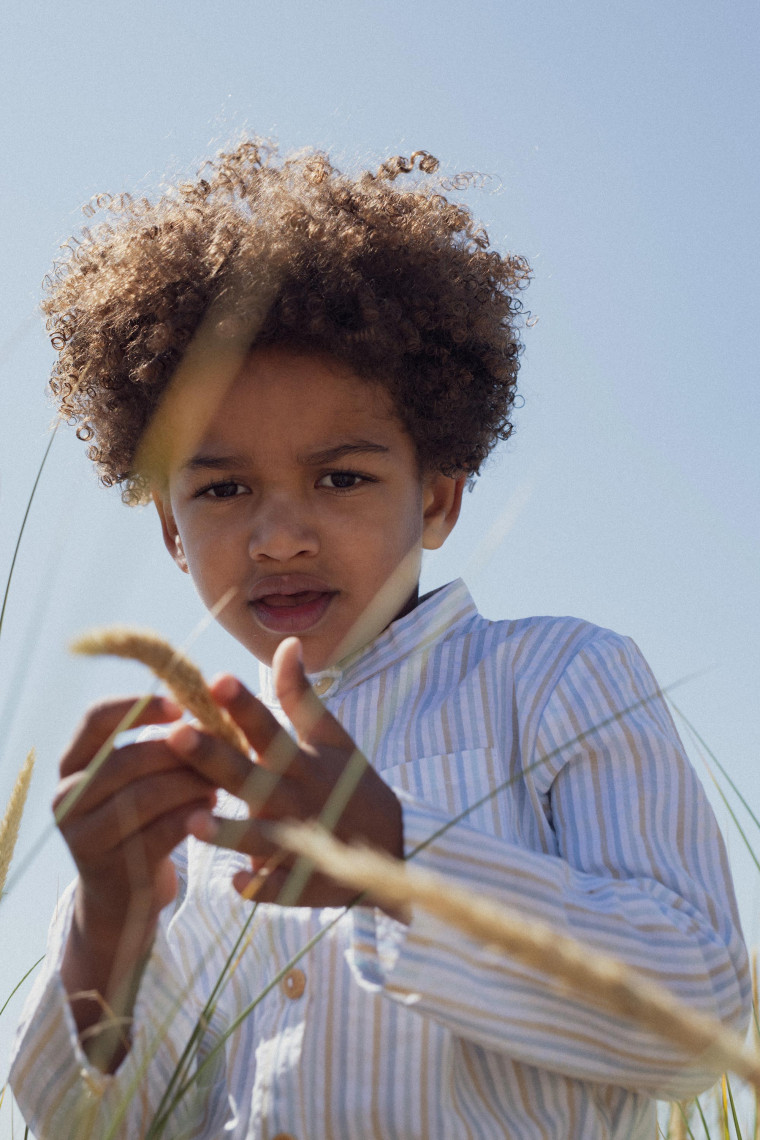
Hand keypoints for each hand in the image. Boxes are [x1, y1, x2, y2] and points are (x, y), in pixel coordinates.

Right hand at [55, 695, 217, 1067]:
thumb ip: (160, 744)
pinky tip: (213, 812)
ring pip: (142, 796)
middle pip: (125, 759)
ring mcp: (83, 836)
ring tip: (220, 780)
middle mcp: (67, 797)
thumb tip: (212, 702)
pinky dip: (191, 817)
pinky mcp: (110, 868)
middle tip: (221, 749)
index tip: (182, 705)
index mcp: (72, 764)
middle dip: (179, 752)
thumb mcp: (139, 780)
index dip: (140, 707)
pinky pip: (157, 833)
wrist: (123, 902)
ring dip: (190, 784)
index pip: (97, 719)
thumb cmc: (144, 822)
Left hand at [168, 637, 402, 907]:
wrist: (395, 846)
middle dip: (213, 758)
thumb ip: (301, 695)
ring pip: (260, 837)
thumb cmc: (350, 785)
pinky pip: (279, 888)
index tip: (215, 679)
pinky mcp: (306, 883)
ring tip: (194, 822)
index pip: (267, 726)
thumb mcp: (332, 737)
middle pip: (249, 776)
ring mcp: (302, 841)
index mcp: (302, 760)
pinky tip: (236, 885)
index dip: (242, 704)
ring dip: (229, 831)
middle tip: (176, 736)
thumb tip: (285, 642)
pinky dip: (261, 887)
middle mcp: (297, 798)